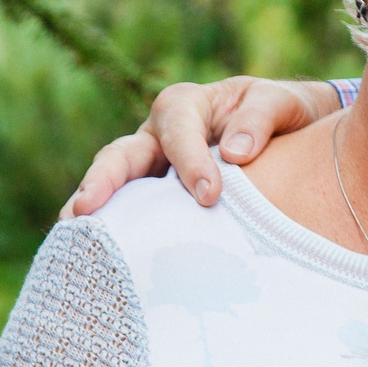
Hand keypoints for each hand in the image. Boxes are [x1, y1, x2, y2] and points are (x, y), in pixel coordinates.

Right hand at [59, 75, 339, 219]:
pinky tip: (106, 263)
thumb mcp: (280, 103)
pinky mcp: (156, 200)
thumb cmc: (281, 114)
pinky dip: (118, 235)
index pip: (177, 131)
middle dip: (102, 182)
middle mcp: (157, 136)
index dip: (190, 162)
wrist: (292, 132)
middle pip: (121, 156)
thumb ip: (260, 119)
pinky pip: (133, 216)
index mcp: (185, 106)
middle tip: (86, 211)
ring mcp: (151, 170)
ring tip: (75, 242)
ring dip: (95, 214)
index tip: (210, 196)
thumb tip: (234, 153)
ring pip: (116, 190)